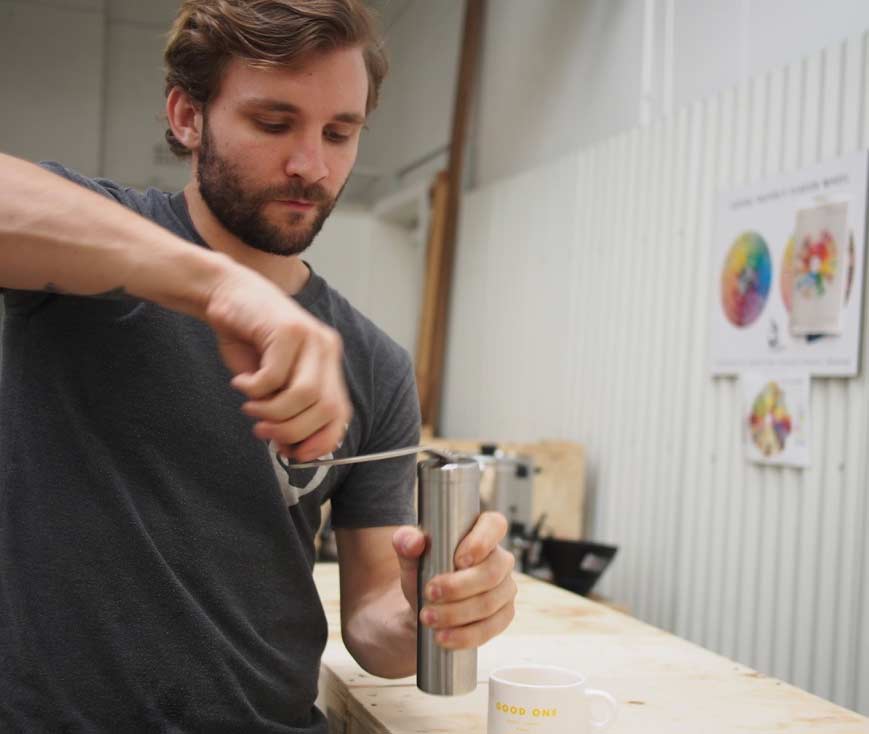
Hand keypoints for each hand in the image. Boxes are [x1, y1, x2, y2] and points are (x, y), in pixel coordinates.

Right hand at [203, 263, 350, 461]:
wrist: (227, 295)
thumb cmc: (249, 342)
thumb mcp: (273, 383)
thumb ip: (287, 410)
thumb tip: (291, 447)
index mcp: (328, 363)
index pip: (341, 413)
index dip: (321, 440)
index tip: (295, 453)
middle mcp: (327, 348)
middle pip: (325, 409)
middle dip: (292, 430)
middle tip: (263, 430)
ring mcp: (311, 337)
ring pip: (303, 396)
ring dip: (271, 411)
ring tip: (250, 405)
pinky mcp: (288, 330)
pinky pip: (274, 377)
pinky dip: (253, 388)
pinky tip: (242, 380)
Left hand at [392, 512, 516, 649]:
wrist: (425, 604)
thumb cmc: (423, 570)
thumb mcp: (410, 554)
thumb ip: (406, 541)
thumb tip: (414, 542)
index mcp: (482, 531)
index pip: (494, 525)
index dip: (481, 542)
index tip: (457, 560)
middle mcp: (499, 558)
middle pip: (492, 572)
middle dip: (459, 587)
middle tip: (429, 593)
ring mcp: (505, 588)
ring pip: (489, 603)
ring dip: (456, 614)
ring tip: (428, 617)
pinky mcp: (503, 615)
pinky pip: (490, 628)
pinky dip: (465, 635)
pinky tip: (443, 636)